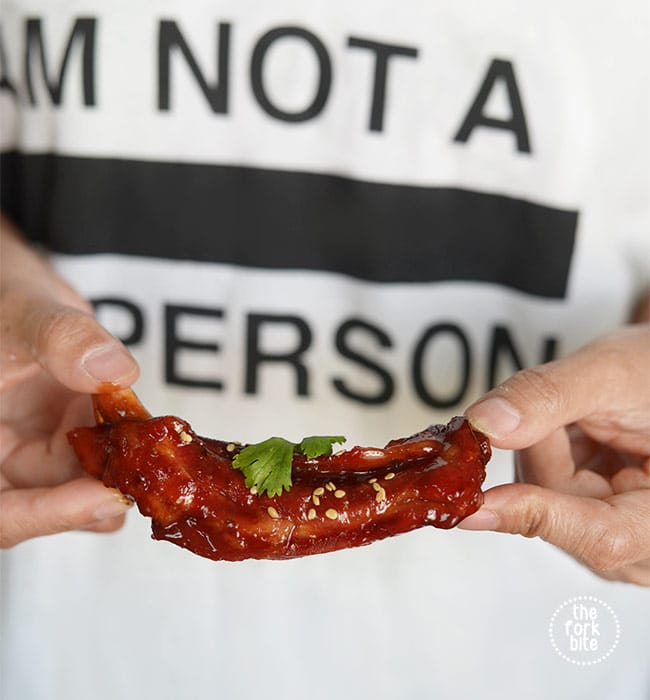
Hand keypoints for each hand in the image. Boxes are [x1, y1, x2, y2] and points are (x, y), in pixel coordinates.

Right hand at [0, 218, 139, 546]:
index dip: (47, 514)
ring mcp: (36, 447)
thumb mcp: (21, 311)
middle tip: (148, 479)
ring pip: (80, 482)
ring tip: (160, 457)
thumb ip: (60, 337)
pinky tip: (158, 437)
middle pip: (45, 501)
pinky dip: (131, 448)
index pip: (3, 510)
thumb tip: (113, 370)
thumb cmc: (1, 300)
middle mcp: (2, 455)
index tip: (103, 498)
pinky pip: (103, 453)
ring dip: (121, 472)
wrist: (15, 292)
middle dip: (98, 493)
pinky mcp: (71, 435)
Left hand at [461, 324, 649, 585]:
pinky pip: (543, 488)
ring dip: (542, 448)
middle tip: (567, 411)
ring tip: (582, 418)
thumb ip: (547, 396)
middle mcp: (644, 537)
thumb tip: (485, 425)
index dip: (536, 516)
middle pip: (558, 510)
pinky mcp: (590, 514)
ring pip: (541, 497)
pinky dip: (543, 453)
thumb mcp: (609, 372)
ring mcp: (616, 530)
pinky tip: (574, 433)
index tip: (479, 504)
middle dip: (542, 449)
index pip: (602, 537)